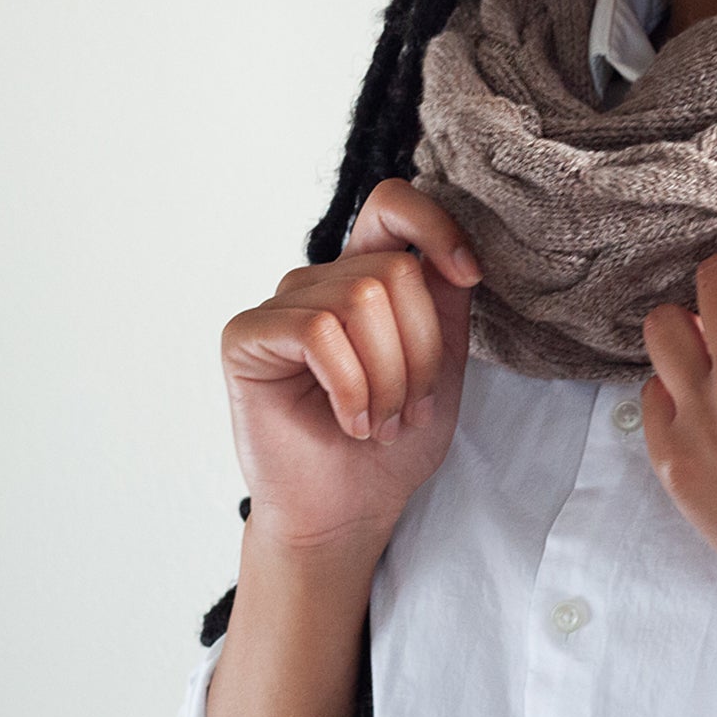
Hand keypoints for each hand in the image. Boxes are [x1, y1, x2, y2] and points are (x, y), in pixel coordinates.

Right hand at [220, 179, 480, 554]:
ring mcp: (281, 305)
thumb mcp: (442, 365)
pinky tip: (350, 422)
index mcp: (368, 277)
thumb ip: (444, 303)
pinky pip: (318, 331)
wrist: (349, 511)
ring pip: (361, 299)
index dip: (437, 225)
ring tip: (380, 421)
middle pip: (394, 270)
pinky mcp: (246, 336)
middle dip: (420, 351)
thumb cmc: (392, 444)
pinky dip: (350, 386)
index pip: (393, 204)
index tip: (469, 275)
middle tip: (409, 409)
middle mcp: (321, 281)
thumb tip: (453, 256)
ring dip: (388, 378)